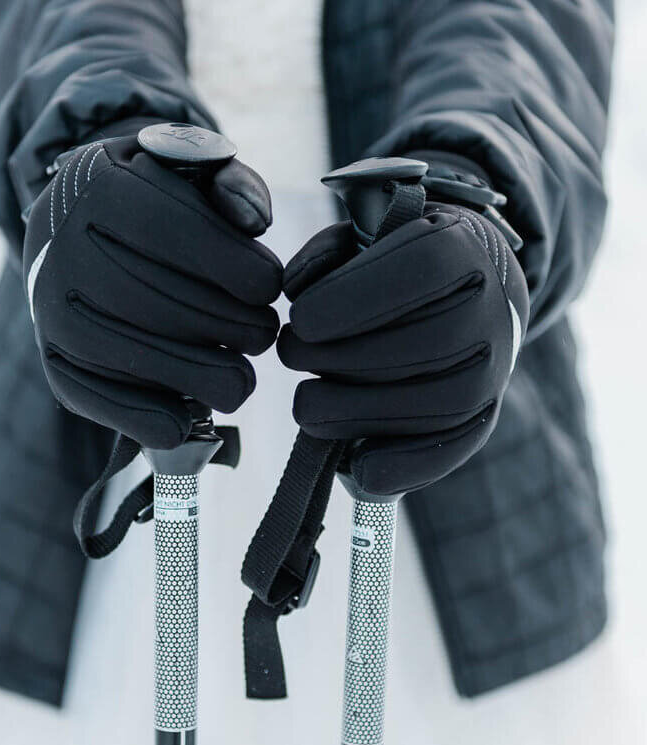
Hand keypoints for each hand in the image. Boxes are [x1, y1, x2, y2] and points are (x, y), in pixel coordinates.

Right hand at [22, 130, 282, 448]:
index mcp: (104, 190)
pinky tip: (193, 411)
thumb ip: (233, 184)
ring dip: (215, 376)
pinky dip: (164, 420)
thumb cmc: (148, 200)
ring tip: (239, 368)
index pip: (192, 241)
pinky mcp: (57, 366)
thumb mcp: (188, 170)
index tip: (269, 287)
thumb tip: (253, 221)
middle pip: (178, 309)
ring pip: (155, 363)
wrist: (68, 229)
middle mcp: (68, 253)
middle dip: (240, 328)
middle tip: (263, 332)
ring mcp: (56, 316)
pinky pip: (117, 408)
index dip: (248, 274)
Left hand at [277, 202, 528, 494]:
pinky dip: (407, 466)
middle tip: (290, 355)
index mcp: (464, 249)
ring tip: (306, 405)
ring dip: (362, 412)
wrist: (467, 293)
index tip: (300, 319)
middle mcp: (492, 311)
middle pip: (428, 343)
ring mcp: (494, 371)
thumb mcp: (364, 237)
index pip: (423, 270)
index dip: (356, 298)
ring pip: (440, 400)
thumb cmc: (396, 265)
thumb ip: (328, 255)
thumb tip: (294, 287)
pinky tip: (358, 467)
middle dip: (346, 357)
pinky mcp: (483, 417)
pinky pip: (454, 449)